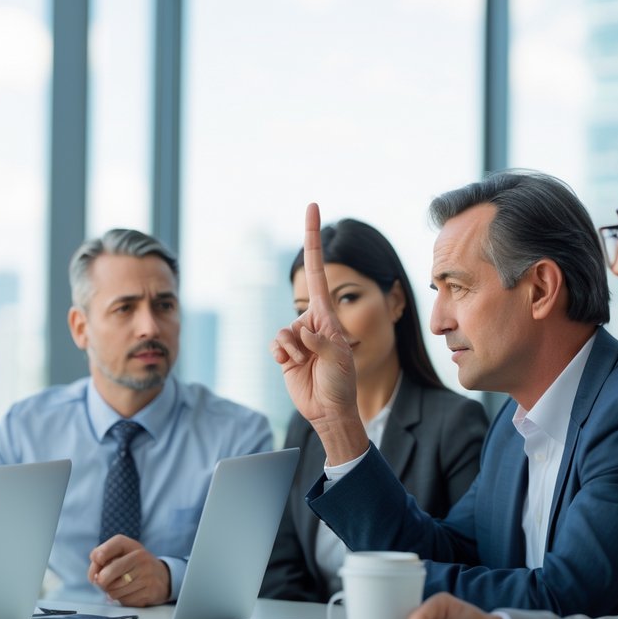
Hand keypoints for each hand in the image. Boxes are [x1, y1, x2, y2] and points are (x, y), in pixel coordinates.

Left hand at [87, 535, 170, 606]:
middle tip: (103, 582)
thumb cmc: (134, 565)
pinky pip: (125, 601)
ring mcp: (147, 575)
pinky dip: (123, 600)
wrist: (163, 577)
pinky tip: (130, 593)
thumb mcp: (122, 555)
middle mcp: (141, 557)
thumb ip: (102, 560)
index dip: (97, 560)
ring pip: (114, 591)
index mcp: (130, 545)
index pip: (106, 550)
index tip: (98, 564)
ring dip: (112, 592)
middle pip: (107, 574)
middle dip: (101, 582)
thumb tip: (94, 577)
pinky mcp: (150, 591)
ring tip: (119, 587)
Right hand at [270, 203, 367, 463]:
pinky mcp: (284, 353)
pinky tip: (294, 366)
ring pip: (282, 333)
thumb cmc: (342, 383)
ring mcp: (297, 337)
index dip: (312, 240)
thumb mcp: (340, 359)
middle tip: (312, 358)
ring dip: (293, 351)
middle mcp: (311, 321)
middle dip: (301, 340)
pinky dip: (282, 356)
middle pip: (295, 315)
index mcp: (327, 314)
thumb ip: (320, 342)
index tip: (312, 208)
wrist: (328, 410)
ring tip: (307, 364)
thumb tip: (300, 333)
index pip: (317, 271)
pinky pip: (274, 344)